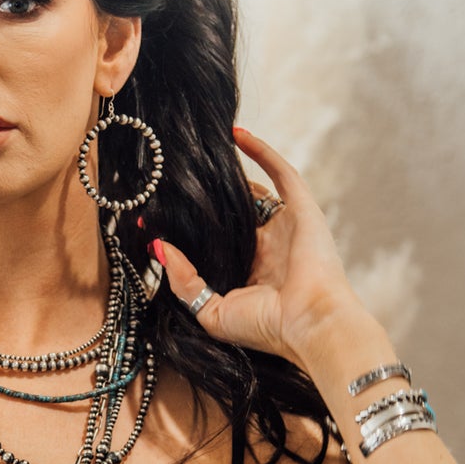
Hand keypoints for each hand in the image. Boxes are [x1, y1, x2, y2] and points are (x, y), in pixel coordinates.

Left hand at [152, 127, 359, 368]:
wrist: (310, 324)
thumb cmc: (266, 328)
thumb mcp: (211, 312)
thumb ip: (184, 281)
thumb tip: (159, 247)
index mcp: (250, 271)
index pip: (216, 239)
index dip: (189, 227)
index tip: (154, 216)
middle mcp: (268, 246)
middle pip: (233, 211)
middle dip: (206, 198)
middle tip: (175, 180)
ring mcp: (286, 225)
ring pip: (255, 189)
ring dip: (230, 171)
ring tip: (202, 153)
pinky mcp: (303, 209)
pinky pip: (281, 172)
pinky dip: (261, 152)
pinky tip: (236, 136)